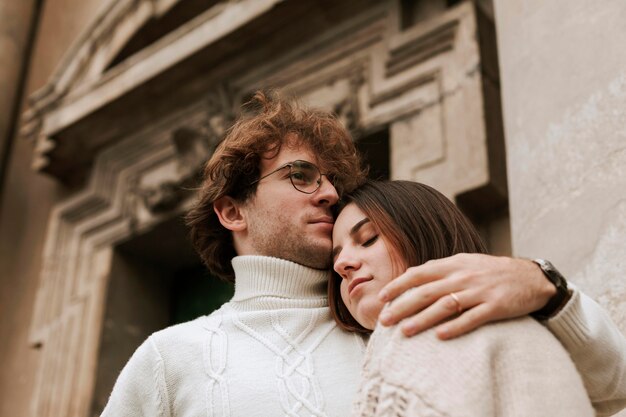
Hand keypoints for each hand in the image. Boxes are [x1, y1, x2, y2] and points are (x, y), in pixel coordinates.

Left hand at [377, 253, 556, 338]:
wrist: (531, 277)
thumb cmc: (492, 271)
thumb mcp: (465, 263)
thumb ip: (440, 269)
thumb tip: (411, 274)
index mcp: (453, 264)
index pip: (419, 273)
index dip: (399, 285)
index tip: (382, 298)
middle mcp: (463, 276)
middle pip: (426, 291)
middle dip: (402, 306)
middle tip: (384, 320)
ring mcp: (479, 291)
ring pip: (445, 305)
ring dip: (423, 319)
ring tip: (405, 331)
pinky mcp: (495, 306)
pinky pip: (473, 318)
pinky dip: (456, 327)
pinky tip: (441, 336)